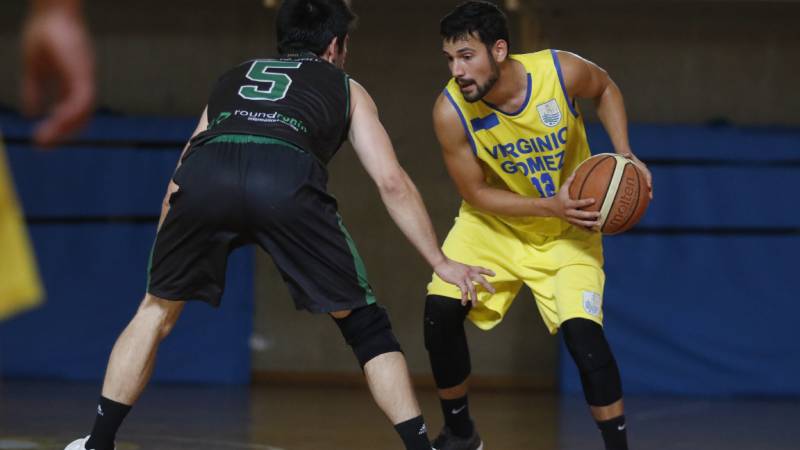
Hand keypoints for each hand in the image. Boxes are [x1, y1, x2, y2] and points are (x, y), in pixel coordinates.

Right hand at [21, 2, 94, 146]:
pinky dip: (71, 112)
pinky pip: (82, 98)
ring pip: (82, 111)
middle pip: (80, 117)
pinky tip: (55, 119)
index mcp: (74, 83)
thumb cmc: (45, 33)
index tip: (44, 138)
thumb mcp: (35, 67)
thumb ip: (34, 90)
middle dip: (62, 133)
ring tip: (44, 138)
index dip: (61, 127)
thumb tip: (30, 112)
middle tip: (43, 146)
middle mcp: (83, 83)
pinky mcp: (83, 72)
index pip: (73, 112)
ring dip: (64, 127)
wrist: (52, 11)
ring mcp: (86, 78)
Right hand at [433, 258, 495, 306]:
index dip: (488, 271)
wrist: (442, 263)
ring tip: (475, 305)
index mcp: (469, 268)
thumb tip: (461, 283)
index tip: (494, 274)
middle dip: (488, 286)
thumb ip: (462, 274)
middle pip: (482, 280)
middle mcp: (469, 272)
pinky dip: (464, 298)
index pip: (481, 269)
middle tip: (493, 292)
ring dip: (474, 298)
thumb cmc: (448, 265)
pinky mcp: (459, 281)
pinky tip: (464, 303)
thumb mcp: (459, 268)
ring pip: (473, 289)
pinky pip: (464, 292)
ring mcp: (465, 277)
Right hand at [548, 174, 600, 229]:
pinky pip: (580, 227)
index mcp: (567, 204)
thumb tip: (575, 172)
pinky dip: (587, 230)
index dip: (585, 202)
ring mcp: (570, 219)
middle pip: (580, 215)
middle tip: (599, 213)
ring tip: (599, 223)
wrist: (550, 208)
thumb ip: (569, 181)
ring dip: (590, 224)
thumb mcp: (562, 189)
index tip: (594, 200)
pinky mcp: (571, 223)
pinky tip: (595, 231)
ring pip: (581, 223)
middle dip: (590, 216)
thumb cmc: (558, 197)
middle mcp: (569, 213)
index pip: (577, 203)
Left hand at [620, 152, 652, 198]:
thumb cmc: (624, 155)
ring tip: (645, 203)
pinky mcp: (635, 180)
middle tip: (650, 198)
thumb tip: (625, 154)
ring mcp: (640, 177)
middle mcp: (643, 173)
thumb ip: (625, 154)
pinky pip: (637, 187)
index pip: (647, 174)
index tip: (649, 186)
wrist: (625, 155)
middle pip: (647, 183)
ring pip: (643, 187)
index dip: (648, 180)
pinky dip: (636, 194)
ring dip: (644, 194)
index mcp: (642, 167)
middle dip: (649, 190)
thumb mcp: (625, 154)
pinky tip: (632, 202)